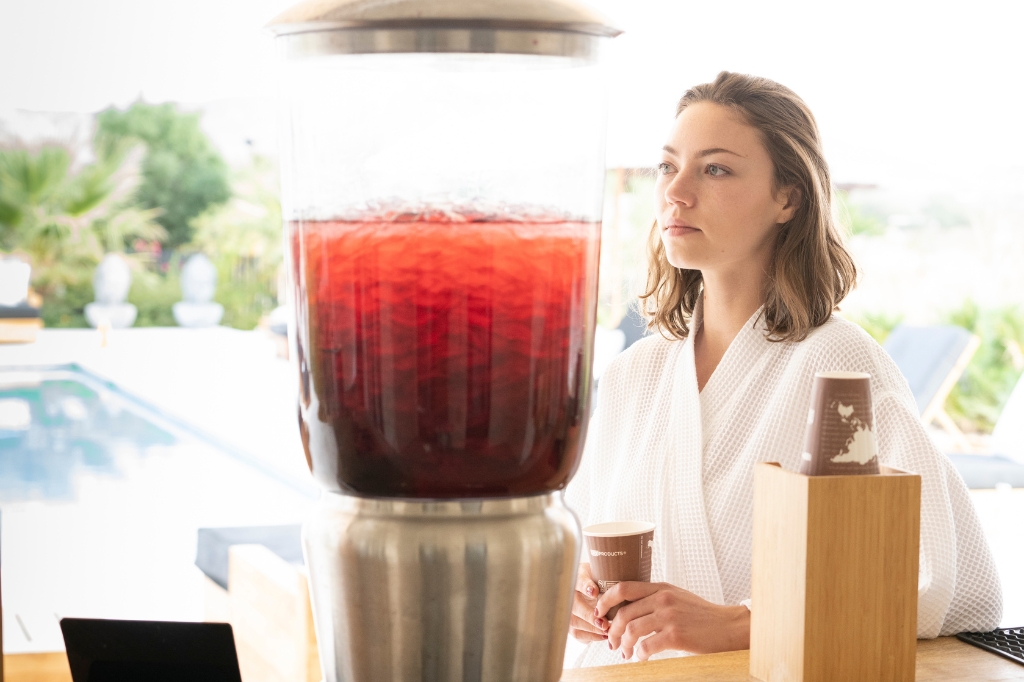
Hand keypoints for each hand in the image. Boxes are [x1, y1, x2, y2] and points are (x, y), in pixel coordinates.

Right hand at [569, 562, 609, 642]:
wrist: (593, 590)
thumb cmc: (602, 582)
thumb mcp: (605, 575)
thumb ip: (610, 579)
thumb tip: (622, 586)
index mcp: (579, 577)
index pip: (579, 581)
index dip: (585, 587)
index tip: (595, 592)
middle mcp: (570, 594)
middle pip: (574, 606)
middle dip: (589, 615)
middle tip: (604, 622)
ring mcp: (569, 610)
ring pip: (575, 622)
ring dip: (592, 628)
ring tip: (607, 631)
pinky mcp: (572, 624)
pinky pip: (578, 633)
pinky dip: (591, 636)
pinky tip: (604, 635)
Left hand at [596, 581, 748, 660]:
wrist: (728, 626)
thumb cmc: (702, 614)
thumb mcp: (677, 596)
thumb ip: (654, 598)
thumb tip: (629, 608)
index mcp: (661, 588)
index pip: (623, 587)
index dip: (606, 600)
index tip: (600, 612)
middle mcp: (663, 598)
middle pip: (624, 613)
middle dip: (613, 630)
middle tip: (612, 641)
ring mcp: (669, 616)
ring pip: (632, 630)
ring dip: (624, 645)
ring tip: (626, 653)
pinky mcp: (676, 635)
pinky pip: (647, 646)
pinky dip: (640, 655)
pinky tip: (643, 657)